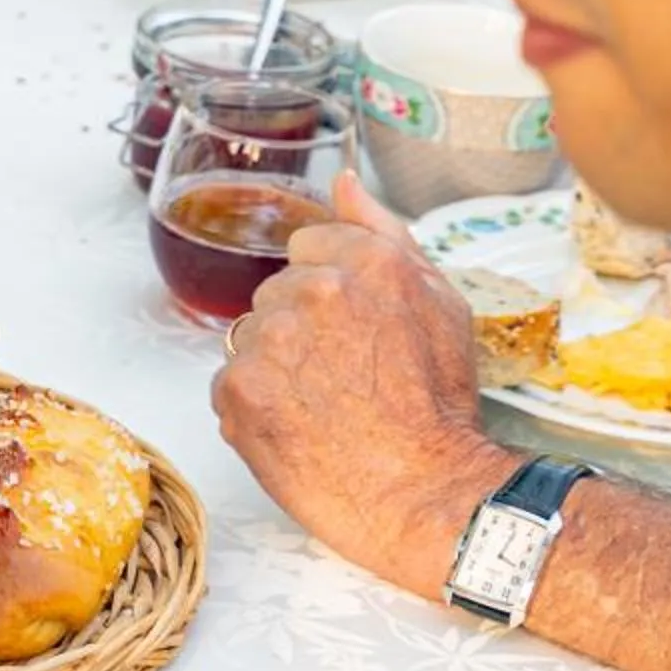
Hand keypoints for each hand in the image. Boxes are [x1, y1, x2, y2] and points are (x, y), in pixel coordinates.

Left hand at [213, 172, 516, 596]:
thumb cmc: (437, 407)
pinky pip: (229, 383)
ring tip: (323, 404)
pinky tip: (296, 426)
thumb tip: (341, 180)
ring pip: (251, 337)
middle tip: (345, 374)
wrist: (422, 490)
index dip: (331, 290)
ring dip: (275, 365)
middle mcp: (313, 292)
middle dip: (300, 326)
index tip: (354, 328)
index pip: (308, 245)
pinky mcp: (237, 390)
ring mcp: (269, 341)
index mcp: (366, 263)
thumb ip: (383, 233)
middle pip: (276, 292)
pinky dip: (254, 406)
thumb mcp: (440, 304)